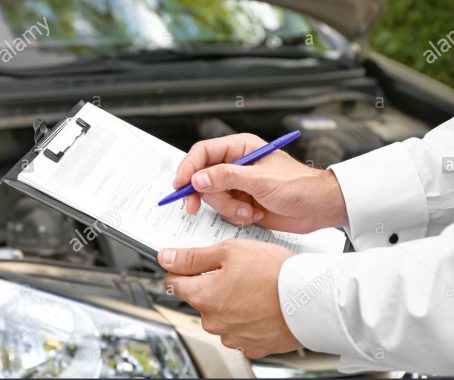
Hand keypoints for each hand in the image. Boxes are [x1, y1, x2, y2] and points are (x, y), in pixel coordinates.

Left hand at [159, 239, 300, 358]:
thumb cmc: (275, 273)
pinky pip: (241, 330)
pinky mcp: (252, 346)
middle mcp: (214, 322)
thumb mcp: (230, 251)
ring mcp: (233, 337)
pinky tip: (262, 305)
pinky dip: (247, 318)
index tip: (193, 263)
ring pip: (221, 316)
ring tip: (255, 288)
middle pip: (200, 300)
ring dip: (231, 303)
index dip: (182, 269)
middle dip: (212, 285)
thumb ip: (192, 257)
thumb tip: (165, 257)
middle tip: (237, 271)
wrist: (312, 300)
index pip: (173, 283)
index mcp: (204, 296)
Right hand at [175, 133, 347, 232]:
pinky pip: (224, 210)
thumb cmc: (299, 186)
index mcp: (240, 148)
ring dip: (227, 208)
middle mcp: (236, 165)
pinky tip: (254, 214)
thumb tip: (198, 178)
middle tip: (193, 207)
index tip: (180, 185)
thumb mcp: (260, 180)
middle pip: (202, 177)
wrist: (319, 209)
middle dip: (204, 195)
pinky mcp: (241, 202)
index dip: (188, 168)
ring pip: (212, 197)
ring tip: (249, 211)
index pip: (203, 152)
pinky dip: (235, 216)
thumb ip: (227, 177)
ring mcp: (238, 185)